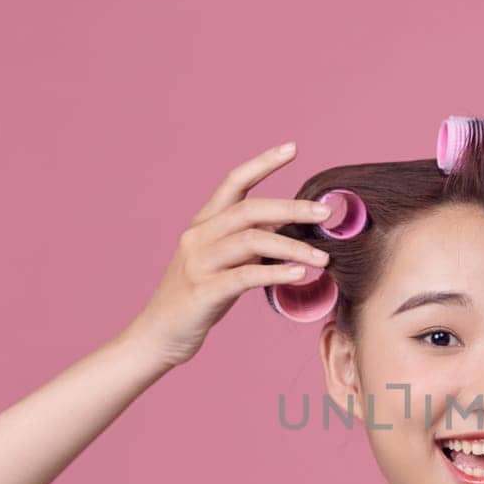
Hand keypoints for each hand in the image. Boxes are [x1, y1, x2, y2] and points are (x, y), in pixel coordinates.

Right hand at [119, 142, 336, 366]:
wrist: (158, 335)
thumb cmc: (197, 298)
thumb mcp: (222, 262)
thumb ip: (248, 242)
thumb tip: (287, 225)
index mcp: (203, 223)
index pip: (233, 182)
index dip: (263, 162)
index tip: (293, 148)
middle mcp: (198, 236)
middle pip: (250, 210)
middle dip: (292, 209)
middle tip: (325, 213)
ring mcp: (198, 263)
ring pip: (252, 241)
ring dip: (293, 247)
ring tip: (323, 258)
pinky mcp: (203, 291)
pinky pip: (246, 276)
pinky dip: (277, 273)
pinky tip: (301, 274)